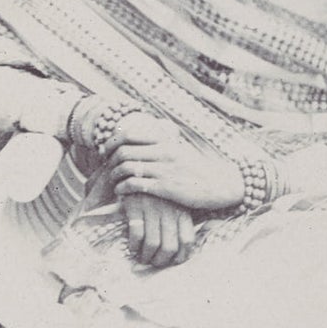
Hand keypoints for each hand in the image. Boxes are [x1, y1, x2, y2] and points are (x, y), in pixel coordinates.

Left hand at [105, 115, 244, 210]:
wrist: (221, 185)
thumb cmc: (199, 170)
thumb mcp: (181, 150)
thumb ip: (162, 145)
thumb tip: (141, 142)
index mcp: (166, 141)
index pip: (129, 135)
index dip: (111, 142)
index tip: (106, 151)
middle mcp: (164, 152)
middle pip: (123, 151)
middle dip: (109, 161)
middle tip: (106, 169)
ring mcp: (164, 169)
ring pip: (126, 167)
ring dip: (113, 176)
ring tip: (113, 182)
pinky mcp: (165, 187)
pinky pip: (134, 184)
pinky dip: (122, 188)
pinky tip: (121, 192)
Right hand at [121, 193, 198, 268]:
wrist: (139, 172)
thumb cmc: (160, 195)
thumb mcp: (177, 204)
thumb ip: (181, 224)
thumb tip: (181, 252)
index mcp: (183, 212)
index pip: (187, 241)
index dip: (180, 256)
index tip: (172, 261)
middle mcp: (169, 212)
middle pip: (169, 247)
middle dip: (160, 261)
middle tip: (154, 262)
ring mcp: (152, 209)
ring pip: (152, 244)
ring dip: (146, 256)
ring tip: (142, 258)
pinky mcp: (135, 207)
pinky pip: (136, 234)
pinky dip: (134, 245)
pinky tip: (133, 246)